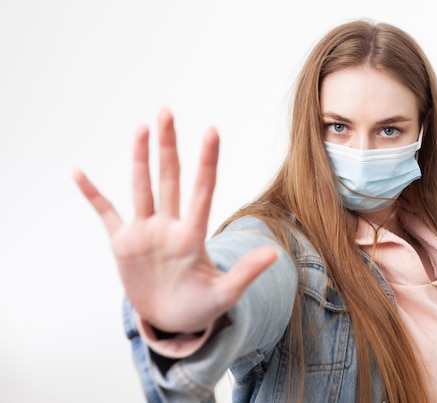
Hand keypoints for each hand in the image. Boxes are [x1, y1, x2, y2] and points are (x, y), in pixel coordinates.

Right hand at [74, 108, 277, 332]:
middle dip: (168, 146)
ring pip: (142, 187)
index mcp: (193, 237)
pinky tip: (78, 172)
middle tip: (166, 112)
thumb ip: (245, 273)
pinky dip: (91, 194)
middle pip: (169, 178)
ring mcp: (146, 232)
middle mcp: (169, 227)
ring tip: (141, 128)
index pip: (202, 191)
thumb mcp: (224, 294)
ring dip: (139, 158)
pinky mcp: (123, 243)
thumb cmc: (199, 307)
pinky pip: (105, 212)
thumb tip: (275, 253)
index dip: (207, 162)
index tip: (212, 131)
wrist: (172, 321)